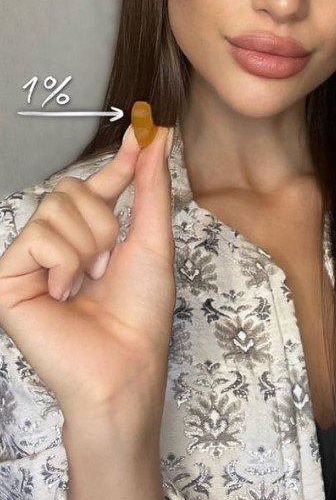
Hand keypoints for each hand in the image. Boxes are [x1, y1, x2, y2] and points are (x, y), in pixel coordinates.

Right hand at [0, 116, 174, 430]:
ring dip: (88, 244)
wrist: (124, 365)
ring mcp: (29, 261)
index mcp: (90, 238)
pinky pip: (38, 235)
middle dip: (102, 221)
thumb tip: (157, 138)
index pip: (98, 186)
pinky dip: (64, 261)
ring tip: (88, 281)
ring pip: (54, 207)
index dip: (120, 162)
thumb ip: (150, 187)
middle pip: (70, 188)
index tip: (143, 134)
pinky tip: (64, 291)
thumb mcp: (152, 240)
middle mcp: (56, 245)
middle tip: (107, 263)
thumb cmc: (139, 314)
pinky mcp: (6, 278)